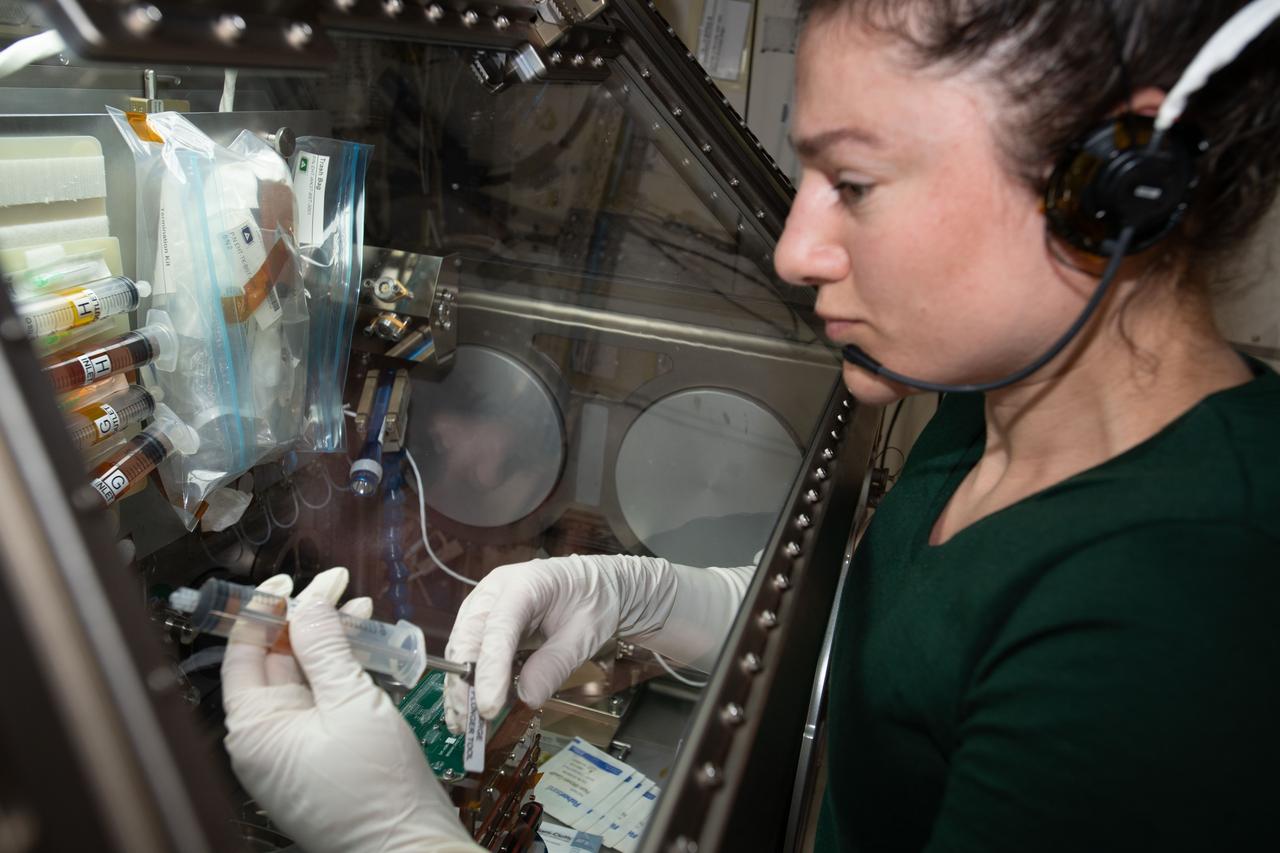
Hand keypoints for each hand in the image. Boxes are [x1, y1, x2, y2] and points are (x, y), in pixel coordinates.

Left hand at [221, 567, 481, 852]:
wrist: (408, 847)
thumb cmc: (376, 789)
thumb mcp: (352, 703)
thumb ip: (326, 647)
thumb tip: (307, 604)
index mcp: (254, 729)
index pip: (245, 652)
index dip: (269, 610)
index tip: (297, 581)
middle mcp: (264, 740)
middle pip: (275, 661)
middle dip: (307, 620)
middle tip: (338, 586)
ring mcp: (291, 750)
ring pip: (303, 679)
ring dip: (329, 642)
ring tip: (360, 609)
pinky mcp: (318, 757)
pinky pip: (321, 703)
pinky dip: (339, 673)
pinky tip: (363, 647)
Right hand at [443, 554, 680, 730]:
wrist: (594, 585)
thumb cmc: (593, 602)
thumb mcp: (586, 633)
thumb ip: (556, 663)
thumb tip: (527, 698)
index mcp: (524, 584)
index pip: (499, 627)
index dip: (490, 668)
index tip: (488, 707)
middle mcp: (494, 591)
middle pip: (468, 636)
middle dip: (465, 684)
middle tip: (472, 724)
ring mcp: (484, 604)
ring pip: (461, 646)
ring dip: (460, 687)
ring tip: (465, 724)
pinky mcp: (482, 621)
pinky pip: (468, 652)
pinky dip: (466, 681)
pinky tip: (467, 709)